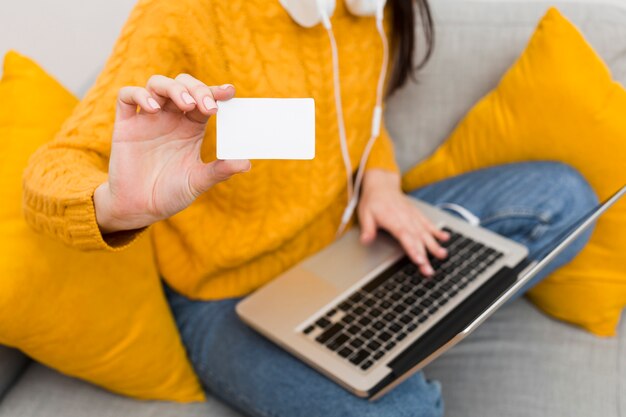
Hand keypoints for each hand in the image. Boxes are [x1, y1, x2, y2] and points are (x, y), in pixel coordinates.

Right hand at [94, 74, 250, 233]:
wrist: (139, 208)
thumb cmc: (170, 193)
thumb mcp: (198, 182)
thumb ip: (220, 171)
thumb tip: (246, 163)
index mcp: (191, 127)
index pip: (204, 99)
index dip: (216, 91)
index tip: (230, 92)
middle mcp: (170, 118)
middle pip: (183, 85)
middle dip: (197, 88)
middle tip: (208, 106)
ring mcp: (147, 119)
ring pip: (157, 84)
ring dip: (173, 88)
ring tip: (186, 105)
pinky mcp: (125, 125)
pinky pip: (127, 97)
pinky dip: (140, 95)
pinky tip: (153, 109)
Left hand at [357, 169, 448, 275]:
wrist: (382, 185)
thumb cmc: (373, 201)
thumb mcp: (365, 214)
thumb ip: (367, 229)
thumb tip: (365, 241)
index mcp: (393, 219)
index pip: (405, 236)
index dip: (412, 249)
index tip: (419, 260)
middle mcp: (406, 218)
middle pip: (417, 239)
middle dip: (424, 256)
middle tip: (429, 270)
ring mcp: (413, 216)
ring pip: (425, 233)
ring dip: (434, 245)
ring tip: (442, 255)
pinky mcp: (417, 215)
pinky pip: (429, 223)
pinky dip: (437, 231)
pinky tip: (445, 238)